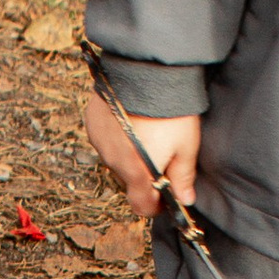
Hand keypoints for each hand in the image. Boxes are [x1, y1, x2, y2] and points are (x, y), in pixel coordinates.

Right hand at [86, 91, 199, 220]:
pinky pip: (105, 139)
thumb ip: (183, 177)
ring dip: (130, 154)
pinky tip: (131, 119)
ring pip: (117, 159)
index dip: (156, 205)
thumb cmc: (171, 111)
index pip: (141, 207)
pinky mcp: (93, 123)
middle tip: (162, 152)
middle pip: (130, 180)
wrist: (146, 72)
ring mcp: (100, 143)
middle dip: (144, 174)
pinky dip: (117, 135)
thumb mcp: (186, 146)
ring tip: (146, 131)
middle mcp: (114, 163)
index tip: (166, 196)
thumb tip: (185, 200)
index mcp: (138, 174)